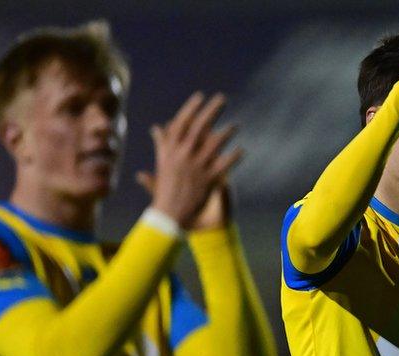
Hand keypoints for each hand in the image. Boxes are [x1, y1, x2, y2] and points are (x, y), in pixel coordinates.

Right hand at [137, 92, 240, 227]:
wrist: (169, 215)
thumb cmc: (164, 190)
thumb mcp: (161, 164)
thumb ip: (161, 144)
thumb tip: (156, 128)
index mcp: (170, 150)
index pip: (181, 123)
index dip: (191, 108)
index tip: (200, 96)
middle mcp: (183, 155)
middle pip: (199, 127)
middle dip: (212, 111)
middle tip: (222, 99)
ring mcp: (197, 167)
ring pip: (215, 143)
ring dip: (227, 132)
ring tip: (236, 125)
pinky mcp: (209, 179)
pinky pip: (225, 164)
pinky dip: (234, 156)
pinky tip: (242, 150)